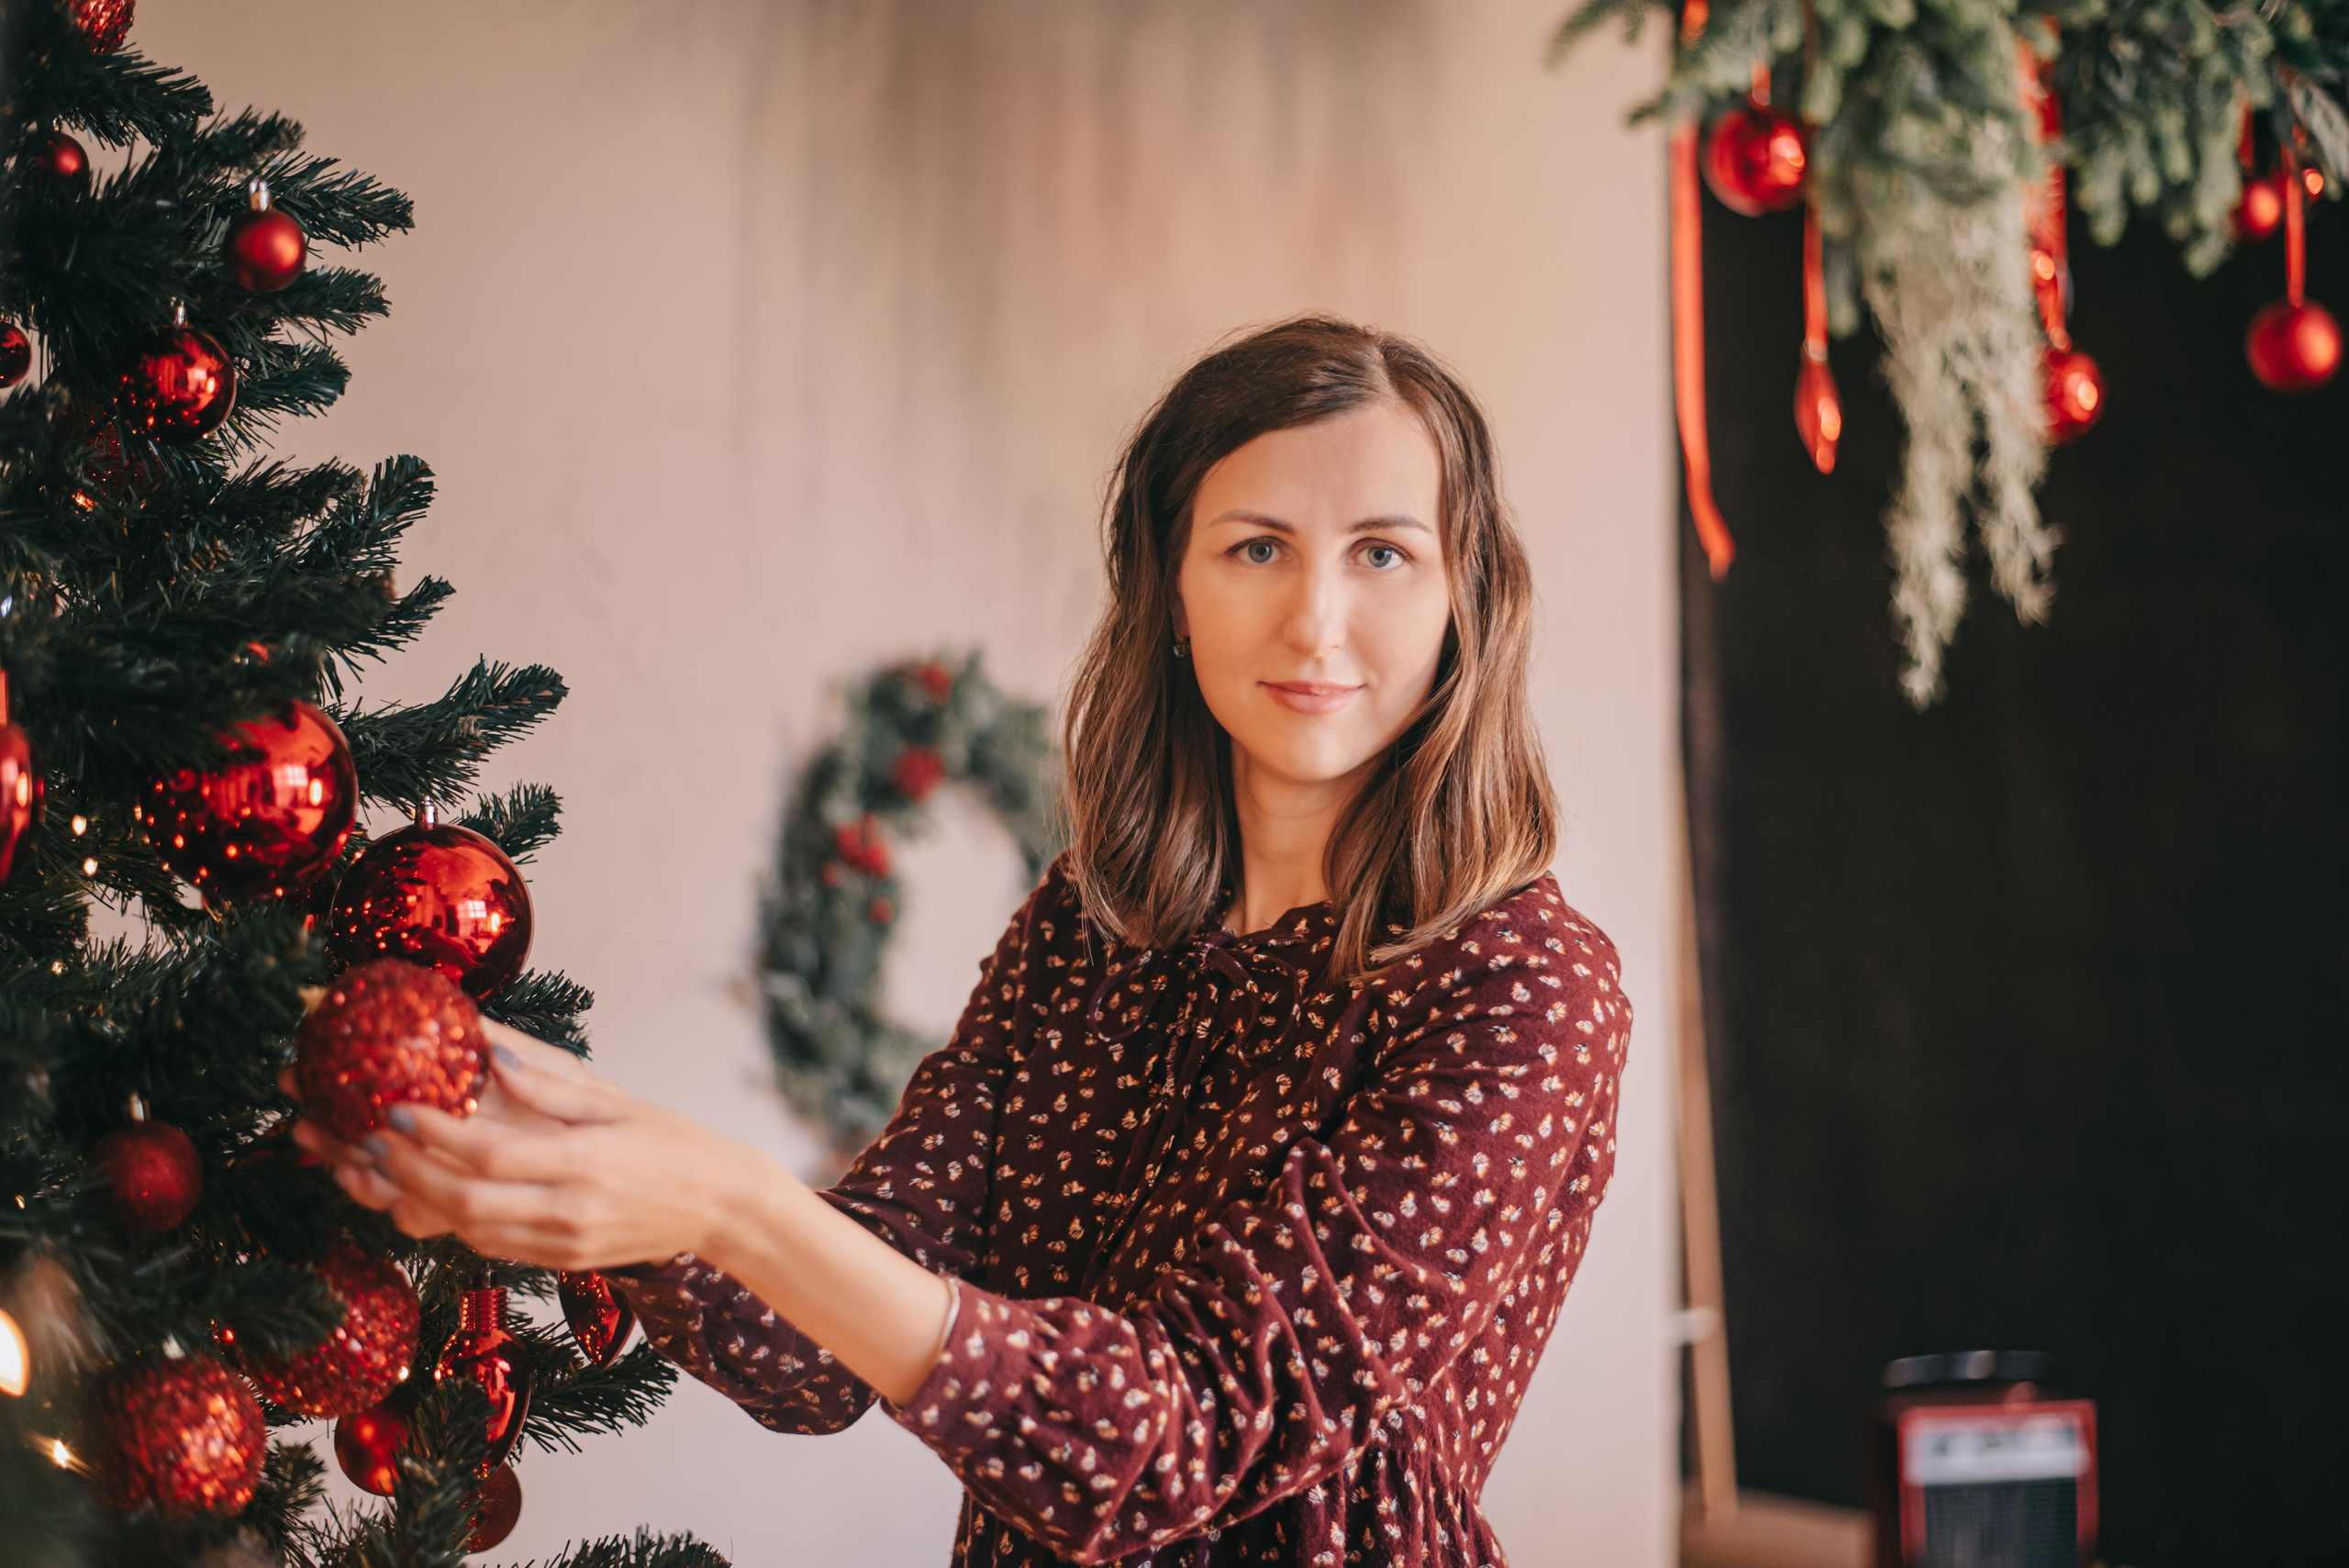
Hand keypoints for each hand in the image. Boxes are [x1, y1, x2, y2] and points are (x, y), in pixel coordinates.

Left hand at [287, 1021, 752, 1271]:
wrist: (717, 1207)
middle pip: (464, 1201)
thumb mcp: (614, 1099)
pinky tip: (408, 1193)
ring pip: (464, 1230)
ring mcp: (560, 1243)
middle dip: (401, 1171)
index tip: (392, 1110)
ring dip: (407, 1199)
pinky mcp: (555, 1261)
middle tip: (355, 1139)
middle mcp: (568, 1211)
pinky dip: (441, 1219)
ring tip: (359, 1167)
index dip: (435, 1136)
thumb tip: (484, 1048)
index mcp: (587, 1163)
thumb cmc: (669, 1141)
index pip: (494, 1154)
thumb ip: (547, 1079)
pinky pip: (484, 1245)